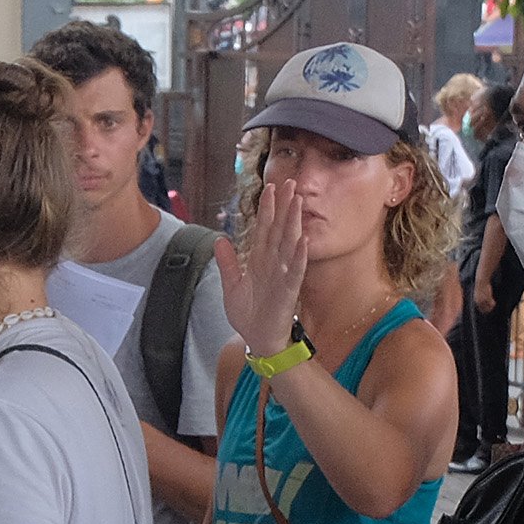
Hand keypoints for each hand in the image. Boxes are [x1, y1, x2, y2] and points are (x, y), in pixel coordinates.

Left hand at [220, 181, 312, 356]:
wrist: (258, 340)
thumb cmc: (248, 314)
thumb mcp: (231, 287)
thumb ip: (227, 263)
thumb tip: (219, 239)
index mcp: (259, 260)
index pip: (264, 229)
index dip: (267, 208)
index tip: (270, 187)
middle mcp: (273, 264)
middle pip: (279, 229)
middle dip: (284, 206)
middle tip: (290, 183)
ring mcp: (282, 275)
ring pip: (289, 244)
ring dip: (293, 223)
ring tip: (297, 202)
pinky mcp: (288, 291)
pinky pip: (295, 271)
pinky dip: (299, 256)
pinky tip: (303, 241)